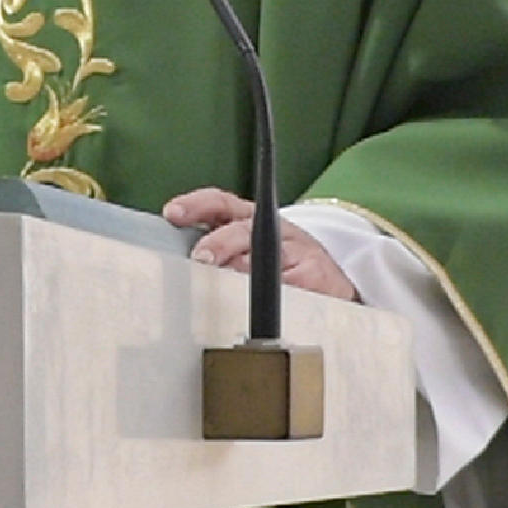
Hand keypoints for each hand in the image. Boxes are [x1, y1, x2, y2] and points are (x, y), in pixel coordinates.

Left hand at [164, 189, 352, 299]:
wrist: (335, 278)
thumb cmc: (281, 263)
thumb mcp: (250, 247)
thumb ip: (217, 250)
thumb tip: (177, 265)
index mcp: (251, 218)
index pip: (220, 202)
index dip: (195, 205)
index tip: (172, 212)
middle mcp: (273, 228)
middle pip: (242, 230)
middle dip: (219, 243)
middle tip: (201, 259)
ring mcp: (296, 250)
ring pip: (263, 260)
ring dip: (240, 274)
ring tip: (224, 287)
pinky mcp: (314, 274)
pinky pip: (287, 286)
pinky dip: (270, 295)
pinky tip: (257, 305)